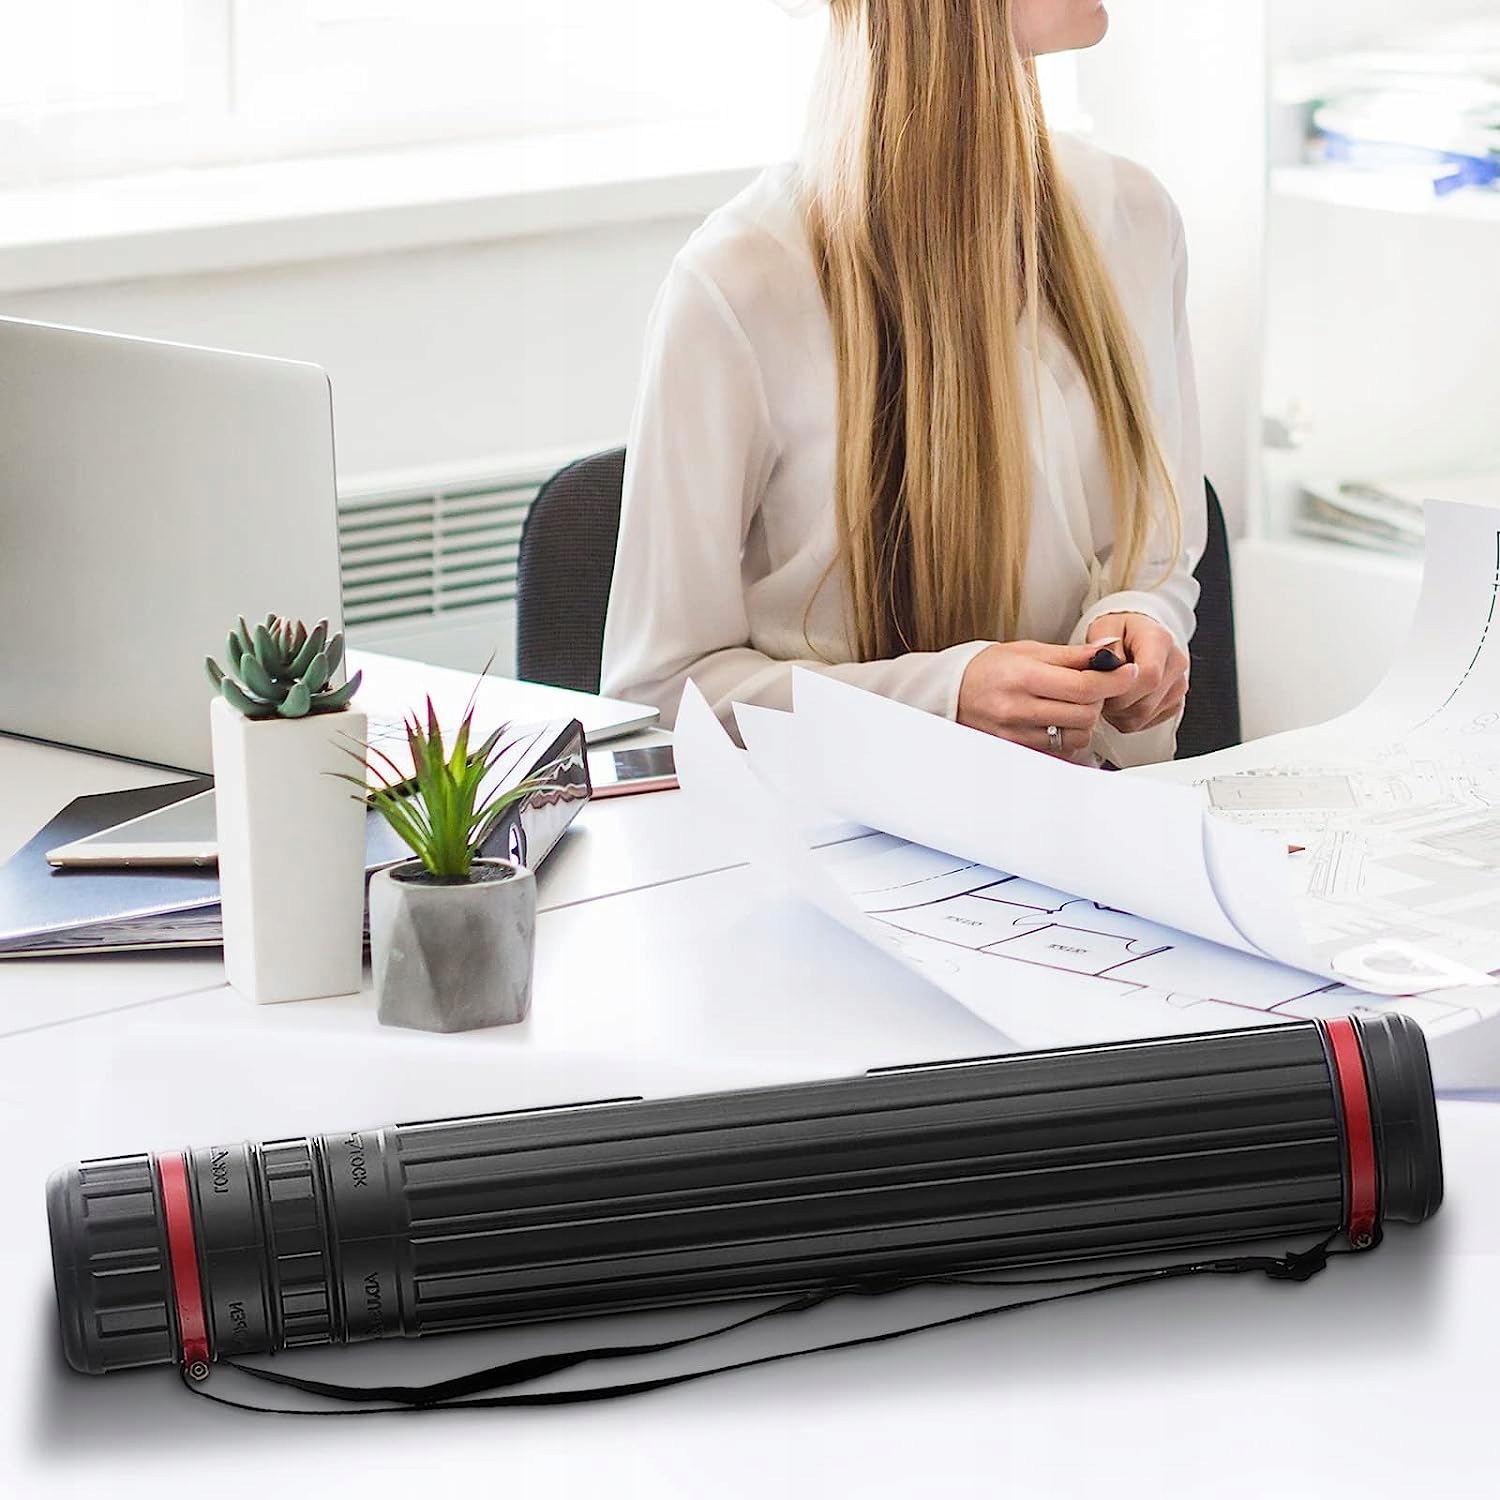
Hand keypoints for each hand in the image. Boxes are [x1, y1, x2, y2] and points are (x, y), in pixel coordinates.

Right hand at [957, 640, 1142, 756]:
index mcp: (1024, 678)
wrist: (953, 692)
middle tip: (1089, 688)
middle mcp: (1019, 710)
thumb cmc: (990, 669)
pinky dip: (1067, 738)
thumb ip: (1073, 655)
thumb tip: (1111, 650)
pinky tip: (1056, 723)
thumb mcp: (1030, 651)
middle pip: (1086, 715)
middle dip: (1097, 701)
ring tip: (1070, 707)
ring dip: (1083, 722)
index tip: (1127, 672)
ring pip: (1076, 737)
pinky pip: (1060, 751)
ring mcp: (1017, 736)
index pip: (1085, 686)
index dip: (1114, 680)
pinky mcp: (1018, 751)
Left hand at [1086, 614, 1188, 733]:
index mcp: (1160, 640)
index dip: (1121, 689)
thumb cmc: (1120, 631)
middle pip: (1145, 702)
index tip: (1103, 685)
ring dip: (1117, 712)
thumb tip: (1106, 664)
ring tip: (1108, 694)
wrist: (1137, 636)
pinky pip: (1145, 722)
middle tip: (1099, 691)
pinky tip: (1120, 700)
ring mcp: (1178, 685)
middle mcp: (1176, 663)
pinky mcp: (1175, 702)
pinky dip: (1127, 717)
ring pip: (1143, 716)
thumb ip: (1103, 645)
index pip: (1149, 676)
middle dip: (1114, 703)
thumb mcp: (1103, 627)